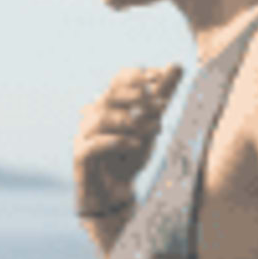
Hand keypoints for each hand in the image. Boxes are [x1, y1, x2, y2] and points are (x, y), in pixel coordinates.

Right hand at [74, 64, 183, 222]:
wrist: (114, 193)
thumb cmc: (129, 157)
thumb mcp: (151, 125)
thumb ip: (162, 96)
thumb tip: (177, 65)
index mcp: (109, 104)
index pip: (119, 79)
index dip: (138, 76)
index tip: (161, 77)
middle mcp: (93, 115)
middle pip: (110, 95)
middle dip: (137, 97)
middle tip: (162, 104)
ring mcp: (84, 135)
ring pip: (101, 118)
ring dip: (130, 120)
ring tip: (154, 127)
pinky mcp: (80, 156)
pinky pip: (94, 144)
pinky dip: (117, 142)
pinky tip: (137, 145)